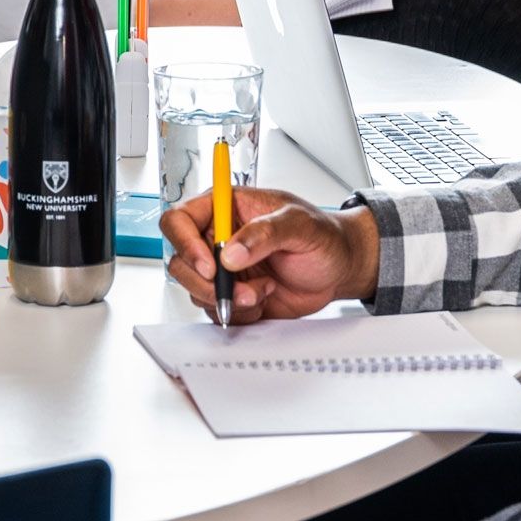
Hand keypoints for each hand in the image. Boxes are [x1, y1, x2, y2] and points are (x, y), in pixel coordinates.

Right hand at [159, 186, 380, 320]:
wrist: (340, 269)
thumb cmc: (324, 237)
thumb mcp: (301, 225)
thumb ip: (265, 232)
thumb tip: (230, 251)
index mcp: (226, 208)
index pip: (180, 219)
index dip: (185, 243)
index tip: (211, 265)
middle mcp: (218, 238)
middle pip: (181, 262)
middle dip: (206, 283)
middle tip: (238, 290)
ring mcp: (224, 270)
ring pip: (197, 291)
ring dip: (228, 300)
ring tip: (262, 292)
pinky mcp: (233, 295)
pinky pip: (217, 311)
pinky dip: (240, 313)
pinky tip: (265, 299)